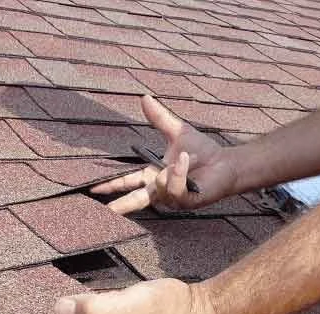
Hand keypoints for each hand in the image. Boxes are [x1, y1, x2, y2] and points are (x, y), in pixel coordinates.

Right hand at [91, 95, 238, 213]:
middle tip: (108, 210)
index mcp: (153, 176)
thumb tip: (145, 98)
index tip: (93, 188)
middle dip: (122, 205)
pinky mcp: (187, 201)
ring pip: (160, 189)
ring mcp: (173, 198)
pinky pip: (176, 189)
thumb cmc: (203, 152)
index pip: (128, 181)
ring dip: (171, 171)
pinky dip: (179, 173)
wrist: (225, 162)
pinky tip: (186, 160)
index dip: (111, 185)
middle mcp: (160, 190)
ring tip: (186, 156)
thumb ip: (159, 118)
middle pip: (136, 200)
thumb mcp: (177, 131)